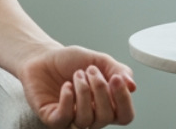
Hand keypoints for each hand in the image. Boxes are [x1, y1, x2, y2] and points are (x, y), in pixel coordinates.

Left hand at [18, 45, 135, 128]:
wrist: (43, 56)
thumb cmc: (70, 61)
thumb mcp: (98, 60)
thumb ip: (118, 70)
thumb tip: (132, 85)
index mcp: (106, 105)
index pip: (125, 115)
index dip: (123, 100)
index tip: (116, 79)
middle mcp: (91, 116)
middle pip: (106, 117)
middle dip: (99, 89)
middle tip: (89, 70)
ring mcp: (72, 119)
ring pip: (85, 119)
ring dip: (83, 92)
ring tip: (76, 75)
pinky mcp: (53, 118)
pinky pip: (64, 119)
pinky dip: (67, 100)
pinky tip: (66, 86)